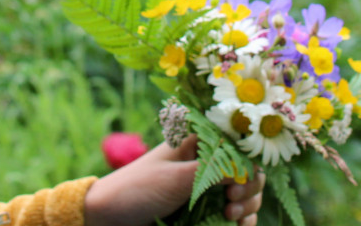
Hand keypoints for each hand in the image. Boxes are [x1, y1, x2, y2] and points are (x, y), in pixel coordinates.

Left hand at [84, 136, 266, 225]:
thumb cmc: (139, 189)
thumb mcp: (178, 177)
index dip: (248, 160)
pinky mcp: (205, 212)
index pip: (240, 144)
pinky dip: (242, 221)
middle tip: (232, 202)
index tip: (240, 178)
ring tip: (231, 218)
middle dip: (250, 187)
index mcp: (198, 143)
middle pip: (248, 171)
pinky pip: (236, 215)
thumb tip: (250, 169)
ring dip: (248, 206)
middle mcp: (207, 163)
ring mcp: (207, 189)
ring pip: (246, 195)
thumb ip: (215, 170)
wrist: (110, 218)